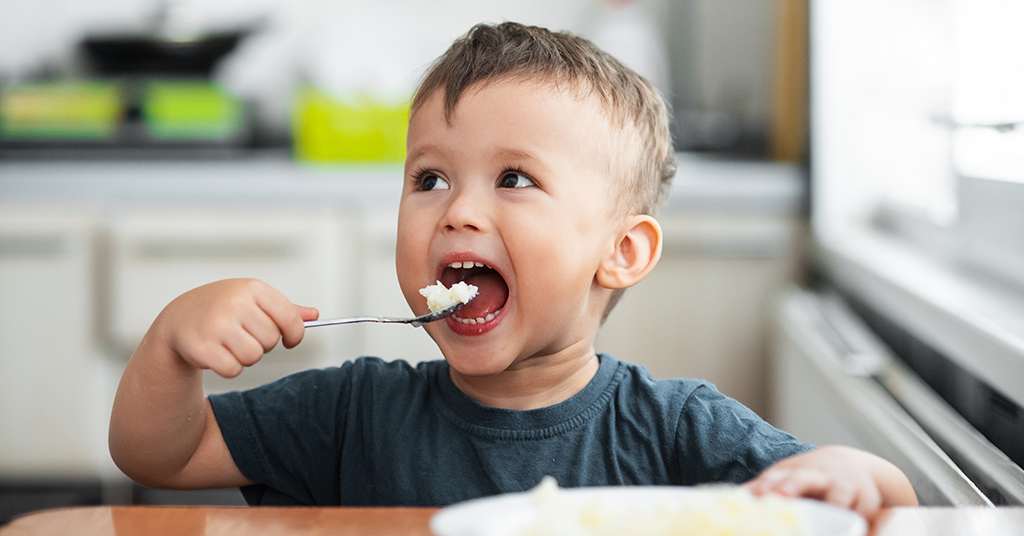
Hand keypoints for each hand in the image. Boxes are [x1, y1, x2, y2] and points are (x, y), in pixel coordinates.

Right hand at [153, 278, 318, 377]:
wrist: (179, 318)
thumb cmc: (223, 308)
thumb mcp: (253, 300)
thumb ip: (285, 309)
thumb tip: (314, 315)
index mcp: (252, 288)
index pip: (290, 318)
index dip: (295, 334)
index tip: (290, 340)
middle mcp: (235, 303)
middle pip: (271, 340)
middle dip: (262, 344)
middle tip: (244, 336)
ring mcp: (217, 325)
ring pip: (254, 356)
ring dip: (246, 357)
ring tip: (230, 344)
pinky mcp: (203, 348)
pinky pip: (234, 370)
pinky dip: (229, 368)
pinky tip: (217, 353)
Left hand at [744, 445, 915, 518]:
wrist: (848, 465)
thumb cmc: (807, 477)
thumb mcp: (784, 477)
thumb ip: (760, 490)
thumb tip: (729, 501)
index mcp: (794, 471)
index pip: (777, 476)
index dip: (768, 485)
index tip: (758, 494)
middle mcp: (819, 474)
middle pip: (805, 478)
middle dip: (793, 486)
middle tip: (782, 495)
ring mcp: (844, 484)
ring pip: (840, 496)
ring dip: (834, 506)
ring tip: (831, 519)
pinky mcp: (866, 499)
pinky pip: (864, 512)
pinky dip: (861, 522)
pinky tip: (857, 531)